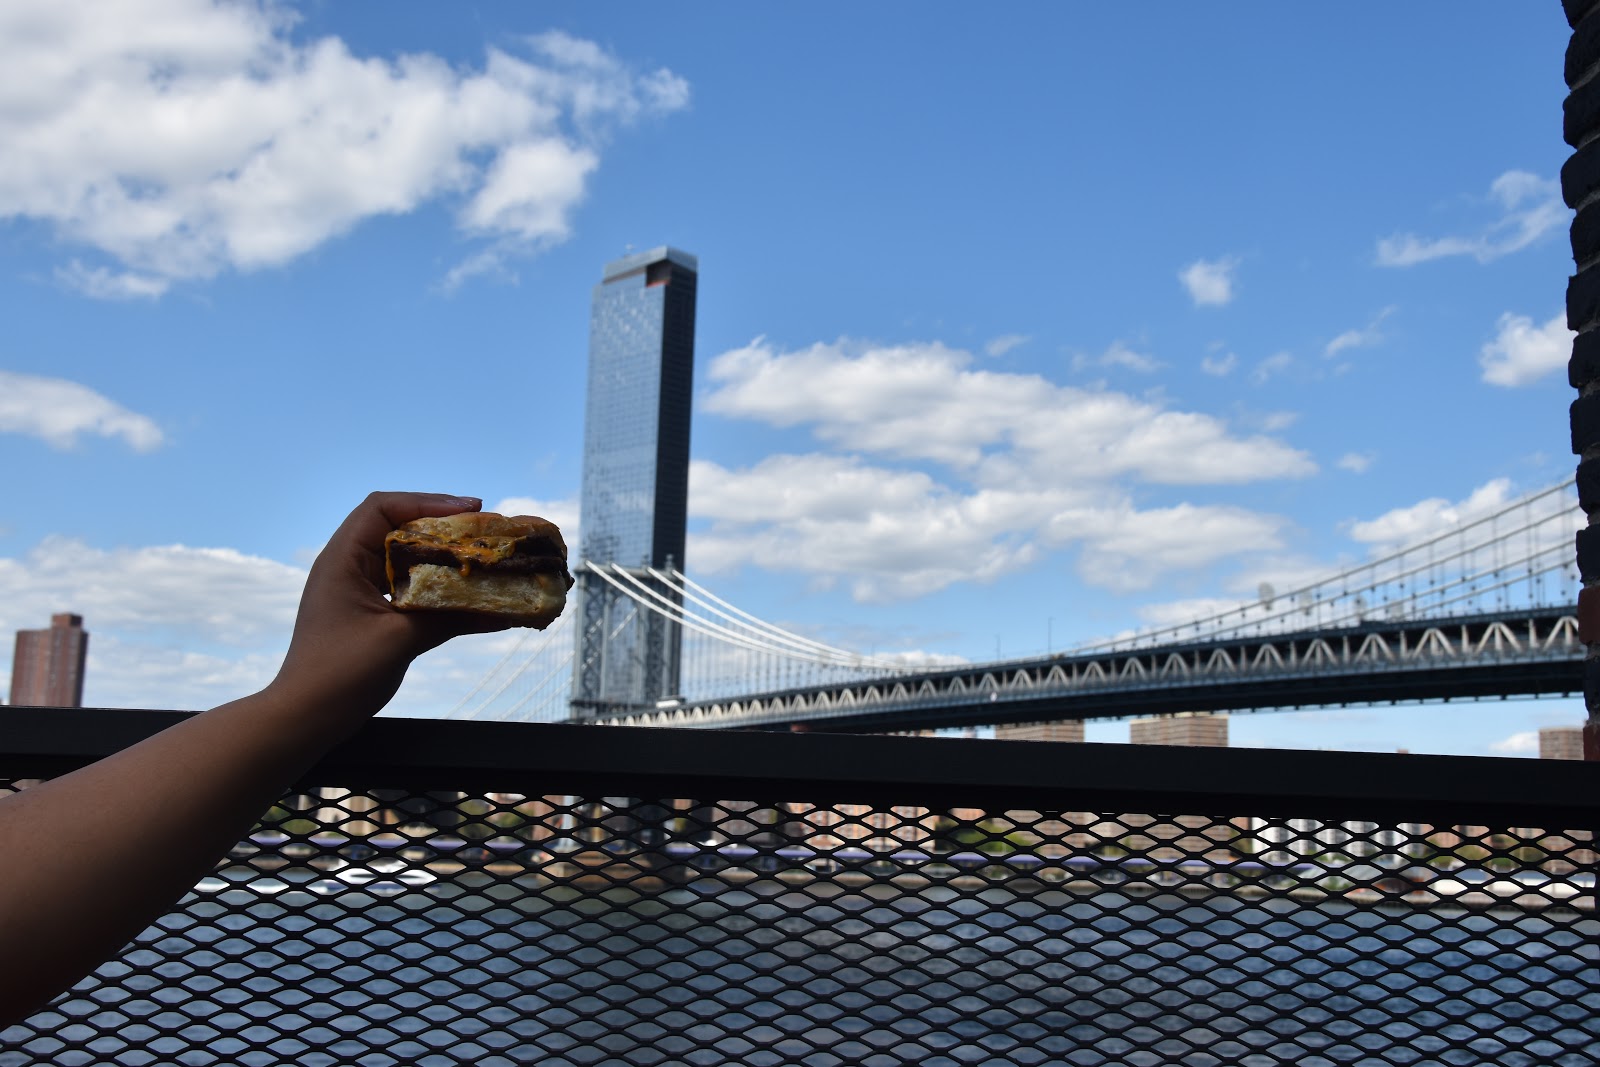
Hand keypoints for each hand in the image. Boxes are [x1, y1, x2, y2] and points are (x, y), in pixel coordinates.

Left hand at [268, 491, 516, 725]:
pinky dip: (432, 585)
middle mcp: (347, 566)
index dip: (428, 502)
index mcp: (343, 559)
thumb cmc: (341, 673)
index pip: (383, 508)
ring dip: (438, 556)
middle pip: (397, 528)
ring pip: (402, 557)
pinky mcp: (365, 612)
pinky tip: (461, 595)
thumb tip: (501, 608)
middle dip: (441, 527)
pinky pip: (403, 586)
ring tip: (476, 558)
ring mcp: (355, 589)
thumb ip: (450, 618)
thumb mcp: (401, 640)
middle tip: (482, 532)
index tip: (470, 510)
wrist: (304, 718)